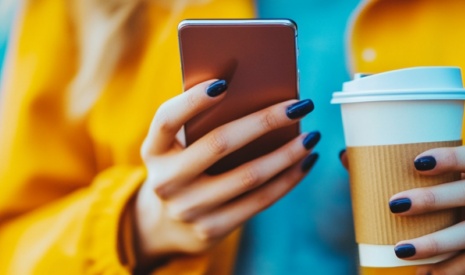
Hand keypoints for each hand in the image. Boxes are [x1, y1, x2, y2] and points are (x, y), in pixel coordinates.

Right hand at [134, 79, 319, 264]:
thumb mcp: (178, 147)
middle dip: (264, 121)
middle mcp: (166, 181)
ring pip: (247, 176)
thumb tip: (261, 90)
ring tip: (311, 136)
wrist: (165, 226)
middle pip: (219, 144)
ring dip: (286, 154)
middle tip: (300, 105)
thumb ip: (202, 122)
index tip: (224, 83)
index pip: (167, 120)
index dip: (192, 101)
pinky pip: (258, 201)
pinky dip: (287, 180)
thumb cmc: (184, 166)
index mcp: (153, 150)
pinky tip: (305, 162)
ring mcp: (188, 208)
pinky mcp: (211, 229)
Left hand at [341, 146, 464, 274]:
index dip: (448, 158)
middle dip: (432, 200)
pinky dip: (452, 268)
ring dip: (436, 244)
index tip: (415, 163)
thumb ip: (401, 168)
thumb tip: (346, 157)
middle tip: (394, 206)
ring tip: (401, 251)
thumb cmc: (456, 194)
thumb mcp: (443, 180)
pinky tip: (426, 273)